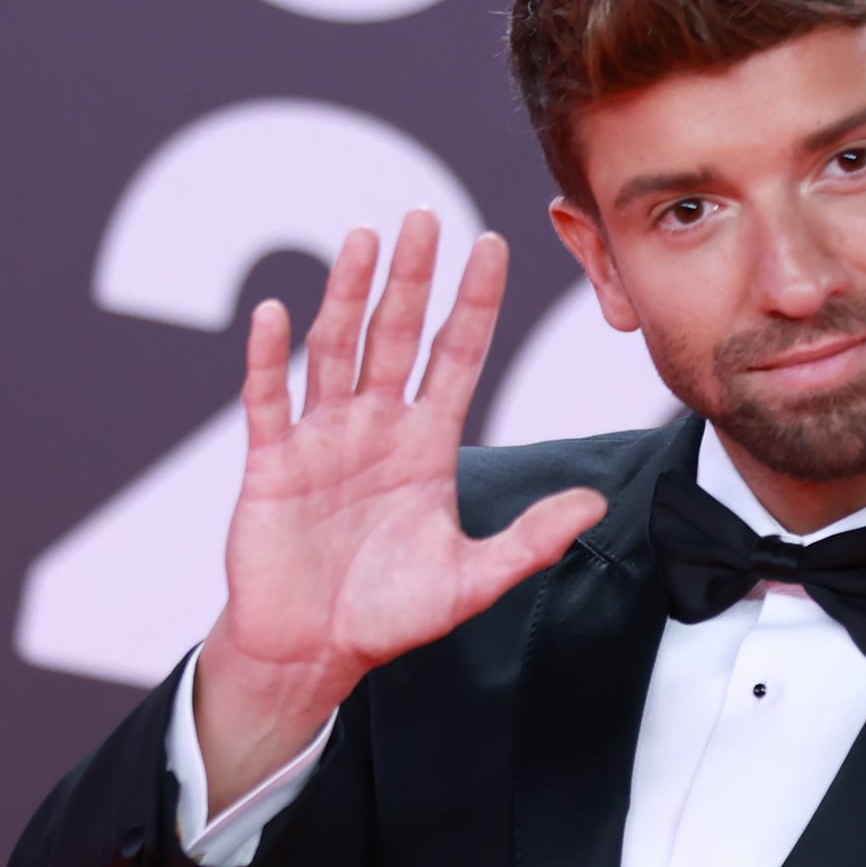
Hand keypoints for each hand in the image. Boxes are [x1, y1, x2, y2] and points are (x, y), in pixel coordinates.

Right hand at [194, 214, 605, 801]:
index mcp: (426, 444)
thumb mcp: (472, 579)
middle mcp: (376, 426)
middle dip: (413, 277)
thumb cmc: (387, 615)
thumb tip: (595, 506)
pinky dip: (270, 358)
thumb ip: (530, 541)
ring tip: (363, 238)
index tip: (492, 245)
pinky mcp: (271, 463)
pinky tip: (277, 311)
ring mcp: (322, 439)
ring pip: (336, 350)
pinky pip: (270, 401)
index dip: (474, 303)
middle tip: (426, 215)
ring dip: (348, 294)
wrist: (312, 651)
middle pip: (397, 335)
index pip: (456, 355)